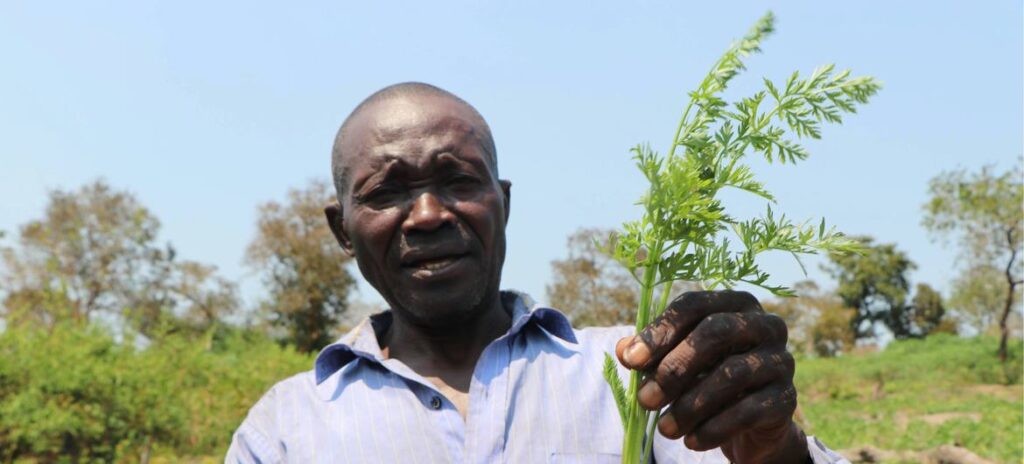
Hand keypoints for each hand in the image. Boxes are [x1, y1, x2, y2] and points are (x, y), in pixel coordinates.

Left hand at [615, 290, 808, 463]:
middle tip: (646, 399)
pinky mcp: (787, 397)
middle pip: (716, 332)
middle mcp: (765, 324)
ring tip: (664, 429)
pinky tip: (691, 441)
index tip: (631, 361)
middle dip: (675, 367)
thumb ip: (650, 354)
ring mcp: (781, 359)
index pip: (695, 305)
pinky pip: (749, 410)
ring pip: (732, 374)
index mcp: (735, 304)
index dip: (661, 330)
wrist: (750, 425)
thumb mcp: (675, 364)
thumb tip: (624, 350)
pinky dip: (715, 428)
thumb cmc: (706, 380)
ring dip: (691, 405)